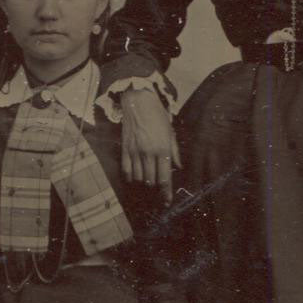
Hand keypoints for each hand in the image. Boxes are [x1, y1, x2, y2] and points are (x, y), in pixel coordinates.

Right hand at [120, 87, 180, 203]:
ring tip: (147, 180)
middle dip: (155, 188)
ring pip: (139, 177)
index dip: (165, 192)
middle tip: (158, 189)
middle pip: (151, 180)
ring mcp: (135, 151)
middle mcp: (149, 153)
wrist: (138, 101)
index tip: (166, 201)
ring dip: (144, 182)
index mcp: (163, 149)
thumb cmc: (157, 115)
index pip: (165, 177)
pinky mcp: (125, 148)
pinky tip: (134, 178)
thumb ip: (174, 151)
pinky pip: (126, 169)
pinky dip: (131, 177)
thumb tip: (178, 166)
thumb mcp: (171, 132)